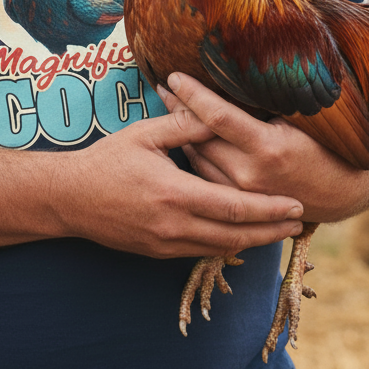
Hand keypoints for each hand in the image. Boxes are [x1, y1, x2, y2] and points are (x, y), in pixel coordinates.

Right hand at [55, 103, 303, 258]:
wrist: (69, 198)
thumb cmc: (106, 161)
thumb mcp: (144, 135)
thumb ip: (183, 126)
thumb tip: (215, 115)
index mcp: (176, 194)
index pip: (235, 207)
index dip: (269, 209)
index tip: (295, 204)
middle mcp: (175, 226)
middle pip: (236, 236)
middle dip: (271, 231)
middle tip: (298, 222)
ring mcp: (166, 244)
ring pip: (221, 249)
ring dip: (253, 242)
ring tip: (277, 231)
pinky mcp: (158, 253)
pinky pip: (201, 252)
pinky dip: (226, 245)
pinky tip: (239, 236)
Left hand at [158, 73, 368, 222]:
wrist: (343, 190)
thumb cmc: (327, 141)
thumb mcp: (303, 116)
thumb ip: (268, 99)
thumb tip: (237, 66)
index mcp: (268, 148)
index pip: (216, 116)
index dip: (192, 94)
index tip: (174, 76)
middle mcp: (250, 174)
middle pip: (199, 137)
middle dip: (177, 110)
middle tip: (162, 87)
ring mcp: (242, 193)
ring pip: (198, 157)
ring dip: (180, 131)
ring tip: (168, 105)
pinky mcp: (240, 202)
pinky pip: (205, 175)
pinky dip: (193, 152)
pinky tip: (183, 134)